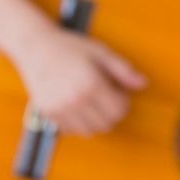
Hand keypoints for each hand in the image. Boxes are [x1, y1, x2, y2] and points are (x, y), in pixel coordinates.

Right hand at [12, 26, 146, 135]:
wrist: (35, 47)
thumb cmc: (70, 47)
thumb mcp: (101, 52)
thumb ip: (123, 70)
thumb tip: (143, 84)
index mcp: (91, 84)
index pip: (119, 111)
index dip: (123, 102)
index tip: (117, 90)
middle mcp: (75, 100)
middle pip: (106, 124)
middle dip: (111, 113)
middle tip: (106, 95)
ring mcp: (60, 110)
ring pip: (89, 131)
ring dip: (95, 120)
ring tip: (91, 100)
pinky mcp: (48, 115)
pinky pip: (71, 131)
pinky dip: (78, 122)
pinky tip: (76, 104)